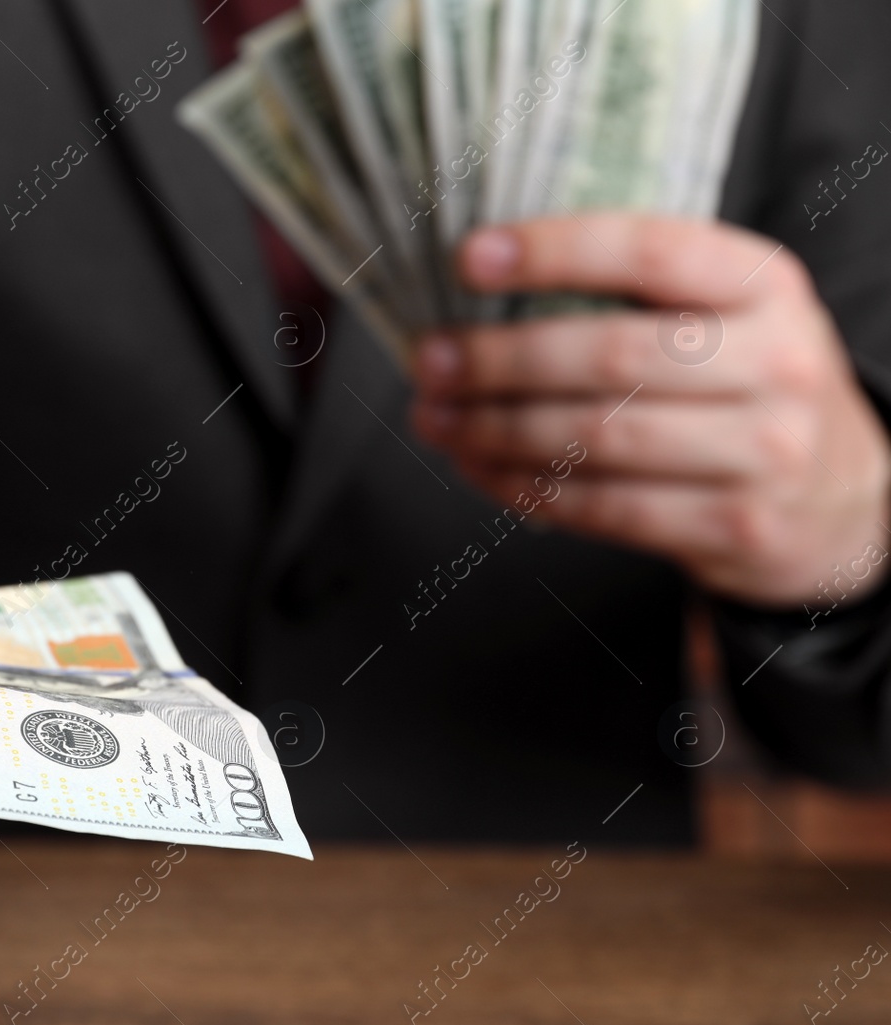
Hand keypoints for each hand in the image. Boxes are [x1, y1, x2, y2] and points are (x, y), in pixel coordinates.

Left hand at [410, 214, 890, 609]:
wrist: (843, 498)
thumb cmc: (748, 387)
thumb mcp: (726, 316)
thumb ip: (635, 296)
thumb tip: (483, 285)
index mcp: (765, 284)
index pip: (648, 250)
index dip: (551, 251)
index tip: (468, 259)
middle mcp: (777, 361)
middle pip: (608, 355)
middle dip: (499, 360)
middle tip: (429, 360)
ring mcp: (765, 451)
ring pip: (596, 438)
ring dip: (495, 430)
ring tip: (435, 418)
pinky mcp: (737, 527)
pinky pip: (605, 508)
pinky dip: (526, 488)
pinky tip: (479, 468)